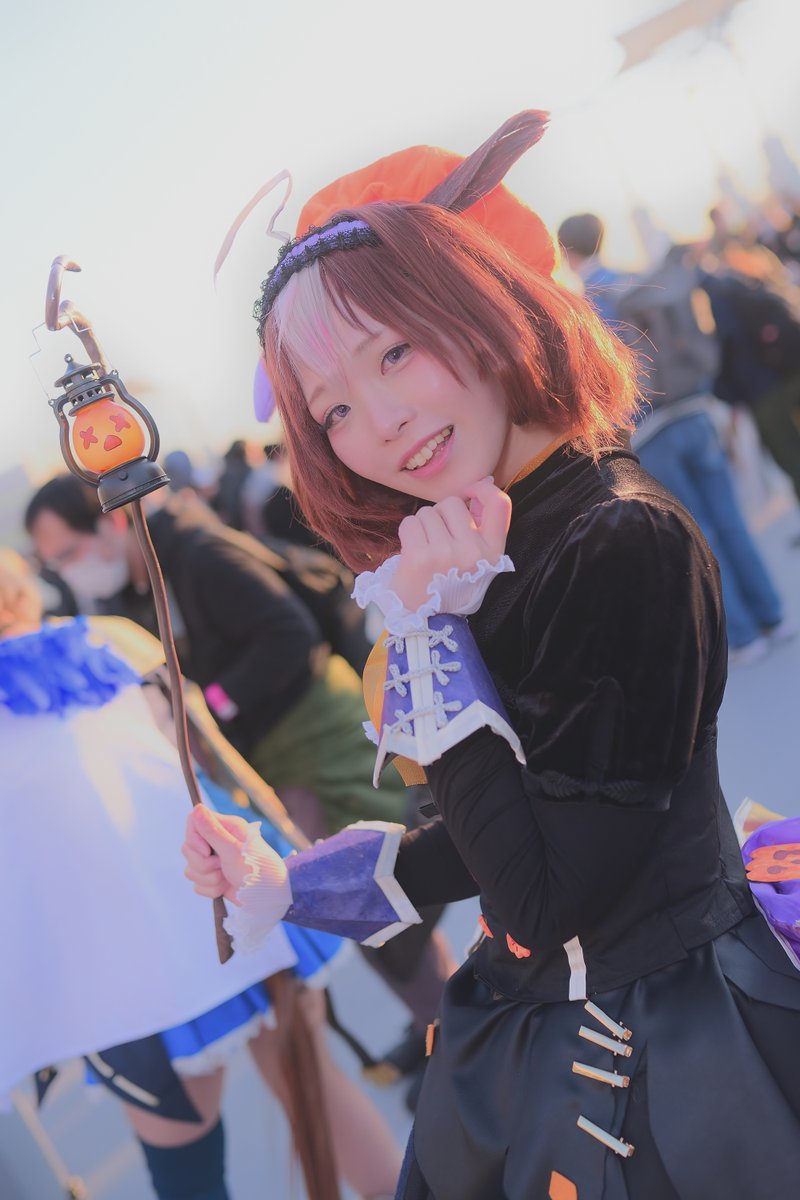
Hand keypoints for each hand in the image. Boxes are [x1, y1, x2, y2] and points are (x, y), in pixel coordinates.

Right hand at [183, 805, 274, 905]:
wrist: (267, 897)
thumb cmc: (257, 869)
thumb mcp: (234, 849)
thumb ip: (212, 830)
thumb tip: (196, 807)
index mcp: (225, 827)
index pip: (193, 822)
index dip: (193, 838)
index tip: (206, 851)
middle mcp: (217, 841)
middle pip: (188, 848)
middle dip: (202, 864)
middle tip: (222, 867)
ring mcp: (214, 860)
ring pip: (191, 868)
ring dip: (209, 878)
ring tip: (227, 878)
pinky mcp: (212, 877)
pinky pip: (197, 884)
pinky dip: (211, 889)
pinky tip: (225, 887)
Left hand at [391, 477, 511, 609]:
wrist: (427, 623)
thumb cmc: (451, 586)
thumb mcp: (479, 561)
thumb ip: (482, 526)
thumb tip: (483, 482)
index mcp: (493, 552)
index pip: (500, 504)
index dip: (482, 490)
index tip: (469, 493)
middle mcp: (473, 551)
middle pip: (452, 503)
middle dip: (440, 515)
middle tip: (437, 540)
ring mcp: (447, 553)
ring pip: (427, 512)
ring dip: (422, 526)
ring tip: (425, 550)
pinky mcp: (420, 556)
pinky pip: (410, 523)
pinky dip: (407, 534)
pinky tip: (411, 552)